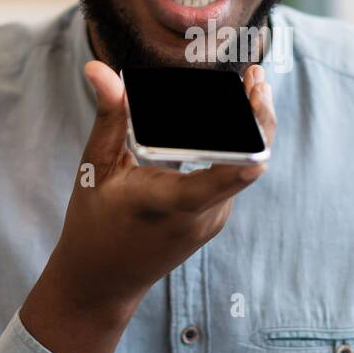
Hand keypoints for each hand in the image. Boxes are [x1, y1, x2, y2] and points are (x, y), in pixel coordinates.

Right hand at [44, 60, 276, 314]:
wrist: (103, 284)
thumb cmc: (93, 225)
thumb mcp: (95, 168)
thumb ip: (109, 117)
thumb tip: (98, 68)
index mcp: (169, 202)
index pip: (222, 175)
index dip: (249, 143)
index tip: (261, 102)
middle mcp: (200, 215)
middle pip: (245, 162)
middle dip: (257, 117)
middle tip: (256, 75)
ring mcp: (212, 219)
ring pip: (244, 168)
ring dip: (250, 128)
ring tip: (253, 84)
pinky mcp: (214, 218)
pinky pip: (233, 177)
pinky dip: (236, 145)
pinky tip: (234, 115)